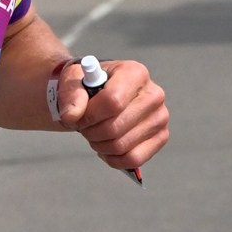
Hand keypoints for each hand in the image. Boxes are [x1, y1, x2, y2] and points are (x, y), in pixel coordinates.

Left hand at [53, 56, 168, 172]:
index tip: (77, 117)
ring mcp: (160, 117)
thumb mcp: (73, 81)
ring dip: (100, 145)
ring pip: (122, 146)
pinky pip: (134, 159)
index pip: (113, 102)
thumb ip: (70, 94)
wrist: (102, 95)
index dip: (90, 115)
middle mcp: (153, 94)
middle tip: (84, 127)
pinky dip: (114, 159)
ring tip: (94, 135)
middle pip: (116, 127)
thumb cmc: (89, 86)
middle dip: (92, 132)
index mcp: (135, 73)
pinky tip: (106, 148)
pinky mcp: (161, 137)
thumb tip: (72, 116)